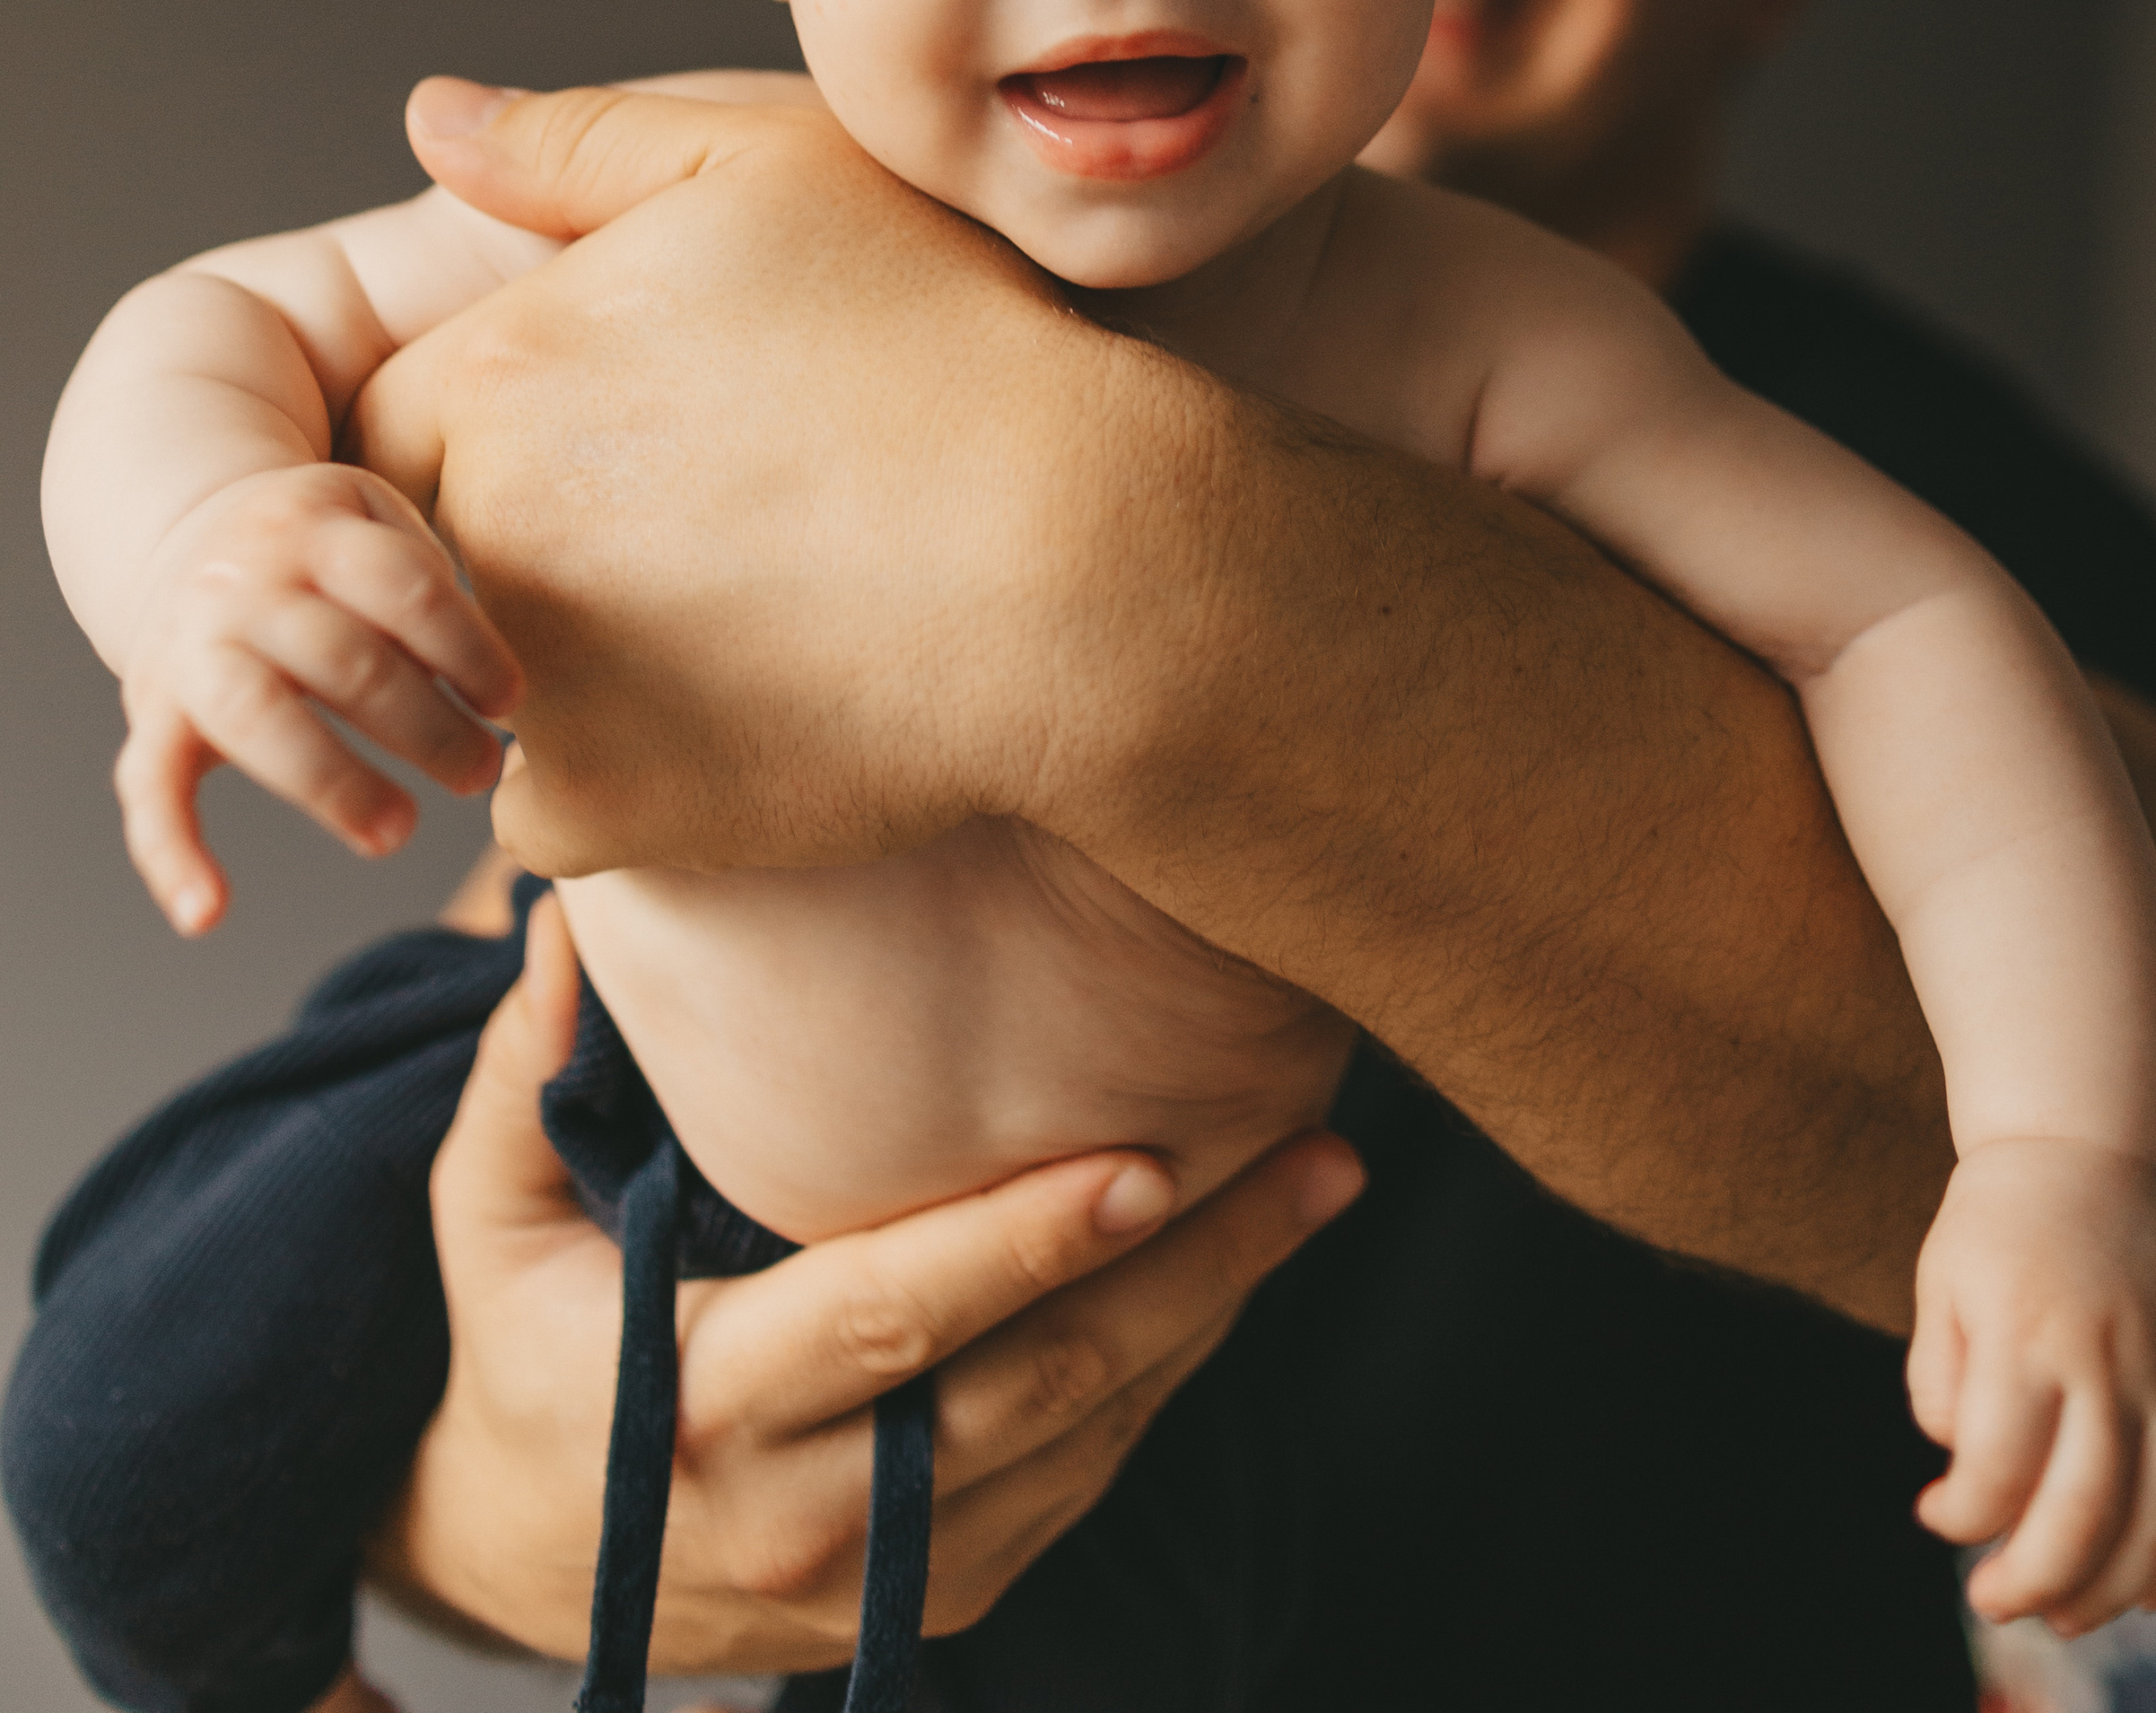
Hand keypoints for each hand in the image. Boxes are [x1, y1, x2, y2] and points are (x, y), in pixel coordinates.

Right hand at [115, 461, 518, 933]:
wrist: (181, 535)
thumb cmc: (321, 550)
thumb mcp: (373, 525)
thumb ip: (427, 586)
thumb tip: (506, 697)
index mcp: (318, 529)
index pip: (405, 588)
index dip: (466, 648)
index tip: (511, 702)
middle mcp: (248, 584)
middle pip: (342, 659)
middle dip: (422, 726)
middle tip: (480, 775)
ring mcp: (192, 648)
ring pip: (257, 718)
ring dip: (331, 783)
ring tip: (397, 832)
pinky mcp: (153, 713)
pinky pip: (149, 786)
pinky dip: (170, 854)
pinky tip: (209, 913)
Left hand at [349, 80, 1109, 878]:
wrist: (1085, 567)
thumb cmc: (953, 347)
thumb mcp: (776, 172)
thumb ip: (578, 141)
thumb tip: (428, 118)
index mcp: (508, 363)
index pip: (397, 414)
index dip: (500, 425)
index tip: (632, 439)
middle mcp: (489, 520)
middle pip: (441, 541)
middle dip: (531, 540)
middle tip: (707, 532)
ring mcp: (533, 678)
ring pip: (491, 673)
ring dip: (574, 656)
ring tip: (746, 615)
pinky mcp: (599, 809)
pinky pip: (556, 800)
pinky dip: (628, 773)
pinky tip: (755, 711)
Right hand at [370, 895, 1362, 1671]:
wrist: (520, 1562)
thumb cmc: (519, 1344)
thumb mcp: (484, 1217)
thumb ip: (525, 1076)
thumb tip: (567, 913)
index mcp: (700, 1407)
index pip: (891, 1318)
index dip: (1022, 1246)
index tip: (1144, 1160)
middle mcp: (805, 1514)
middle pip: (1036, 1386)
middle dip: (1191, 1268)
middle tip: (1315, 1153)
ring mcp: (884, 1573)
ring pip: (1087, 1437)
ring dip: (1215, 1310)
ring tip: (1323, 1181)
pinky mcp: (940, 1591)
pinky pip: (1082, 1476)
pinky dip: (1169, 1371)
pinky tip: (1243, 1265)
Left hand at [1908, 1136, 2155, 1630]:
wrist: (2096, 1151)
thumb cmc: (2000, 1224)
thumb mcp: (1940, 1282)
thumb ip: (1939, 1381)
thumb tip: (1962, 1470)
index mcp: (2027, 1330)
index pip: (1997, 1466)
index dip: (1963, 1516)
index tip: (1937, 1515)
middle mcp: (2108, 1358)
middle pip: (2085, 1509)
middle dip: (2035, 1579)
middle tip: (1992, 1601)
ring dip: (2110, 1589)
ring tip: (2062, 1614)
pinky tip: (2138, 1589)